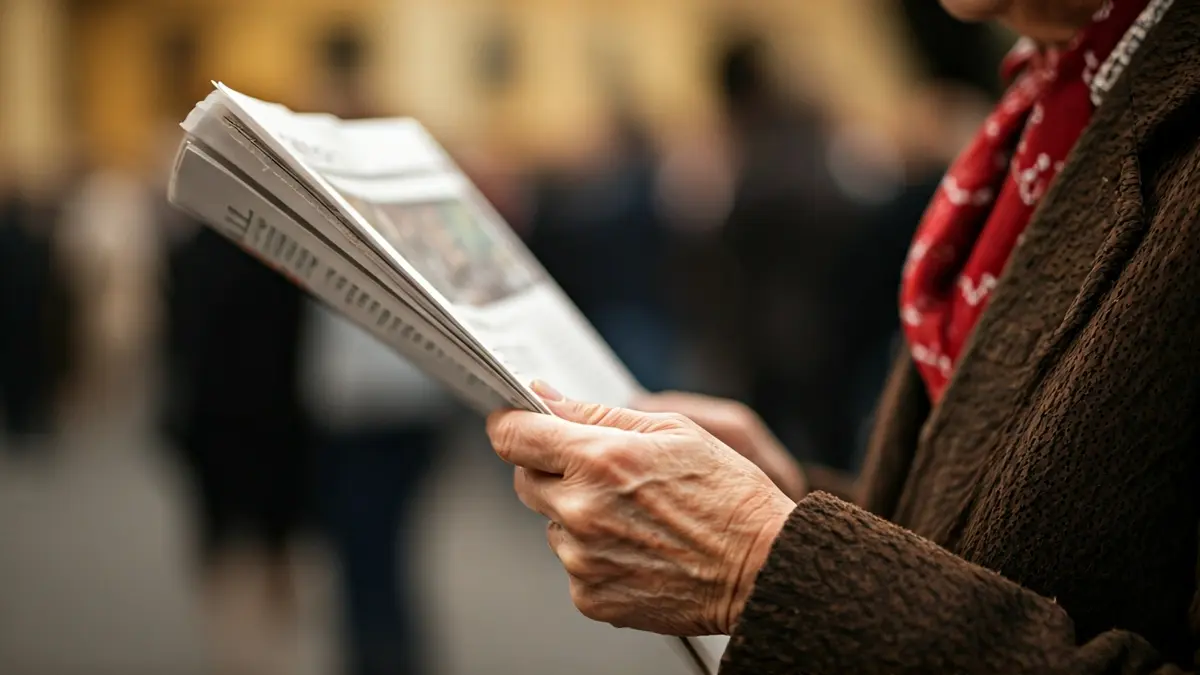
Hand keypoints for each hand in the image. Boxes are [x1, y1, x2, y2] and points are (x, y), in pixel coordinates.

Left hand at [487, 382, 795, 635]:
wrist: (765, 568)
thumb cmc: (730, 495)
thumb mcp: (672, 431)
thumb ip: (597, 413)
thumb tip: (544, 398)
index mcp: (600, 460)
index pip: (513, 437)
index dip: (512, 424)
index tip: (518, 423)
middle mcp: (583, 511)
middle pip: (525, 480)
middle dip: (553, 470)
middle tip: (604, 473)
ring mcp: (583, 559)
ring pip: (551, 524)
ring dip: (577, 515)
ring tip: (636, 517)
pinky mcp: (591, 597)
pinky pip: (572, 564)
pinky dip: (594, 554)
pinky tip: (638, 547)